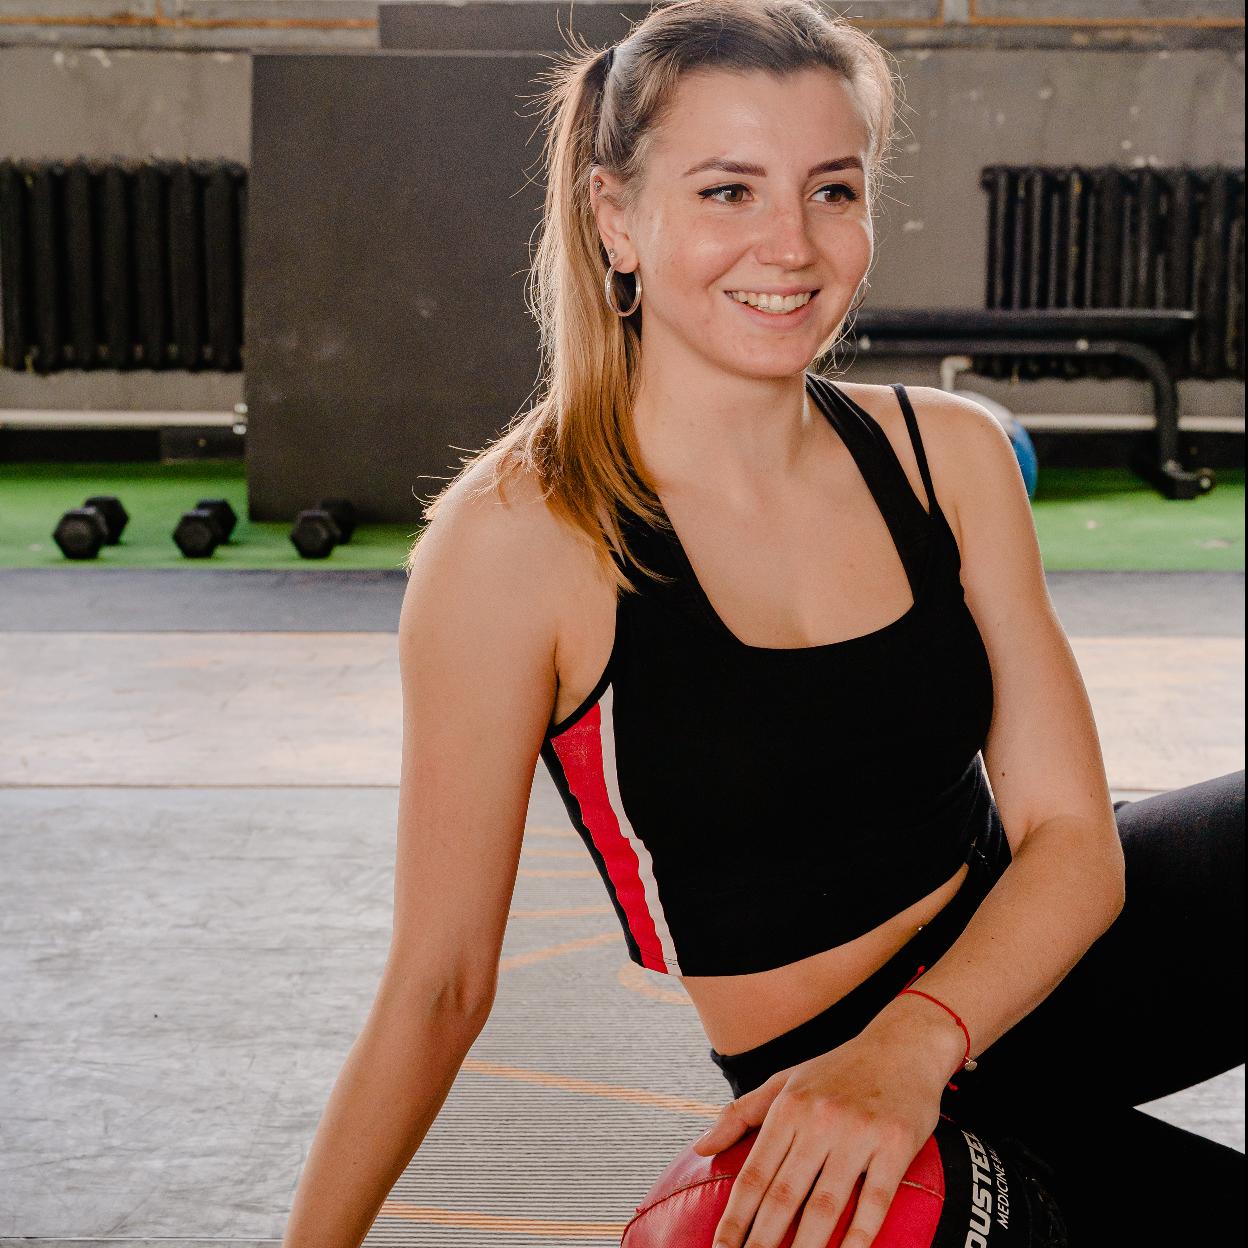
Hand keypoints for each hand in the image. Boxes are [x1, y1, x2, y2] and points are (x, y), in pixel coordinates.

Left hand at [690, 1007, 959, 1247]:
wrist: (902, 1044)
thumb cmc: (837, 1069)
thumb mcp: (784, 1080)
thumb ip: (740, 1115)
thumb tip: (700, 1151)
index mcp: (788, 1107)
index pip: (754, 1175)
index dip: (735, 1219)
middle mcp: (818, 1120)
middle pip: (784, 1196)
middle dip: (762, 1242)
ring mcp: (858, 1133)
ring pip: (825, 1205)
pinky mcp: (895, 1145)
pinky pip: (875, 1200)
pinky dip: (859, 1237)